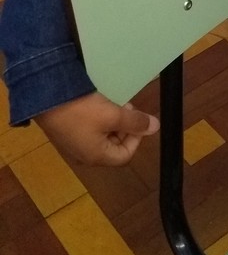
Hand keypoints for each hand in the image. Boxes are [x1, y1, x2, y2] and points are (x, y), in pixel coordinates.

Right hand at [36, 92, 159, 165]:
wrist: (46, 98)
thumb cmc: (81, 111)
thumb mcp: (113, 115)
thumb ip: (136, 122)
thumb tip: (155, 127)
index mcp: (96, 156)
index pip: (125, 155)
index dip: (136, 137)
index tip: (137, 119)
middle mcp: (85, 155)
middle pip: (114, 146)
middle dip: (125, 127)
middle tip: (125, 107)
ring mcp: (74, 144)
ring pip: (103, 136)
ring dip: (113, 121)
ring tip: (113, 103)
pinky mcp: (67, 132)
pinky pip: (90, 130)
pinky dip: (99, 119)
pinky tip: (98, 103)